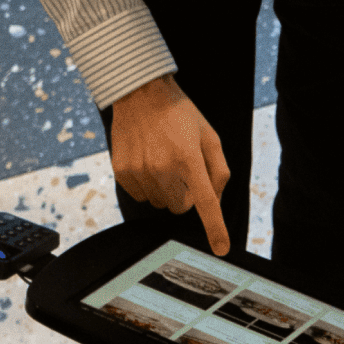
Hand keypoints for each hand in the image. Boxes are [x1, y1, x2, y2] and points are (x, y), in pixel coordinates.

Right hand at [109, 75, 230, 255]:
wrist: (141, 94)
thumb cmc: (180, 115)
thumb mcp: (209, 136)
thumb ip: (218, 170)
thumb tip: (215, 199)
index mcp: (189, 159)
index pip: (206, 202)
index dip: (215, 229)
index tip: (221, 249)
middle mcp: (163, 169)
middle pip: (181, 206)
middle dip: (186, 194)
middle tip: (183, 169)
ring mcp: (139, 172)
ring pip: (160, 203)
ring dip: (165, 190)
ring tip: (163, 160)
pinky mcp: (122, 172)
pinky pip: (140, 196)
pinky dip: (147, 185)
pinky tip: (147, 162)